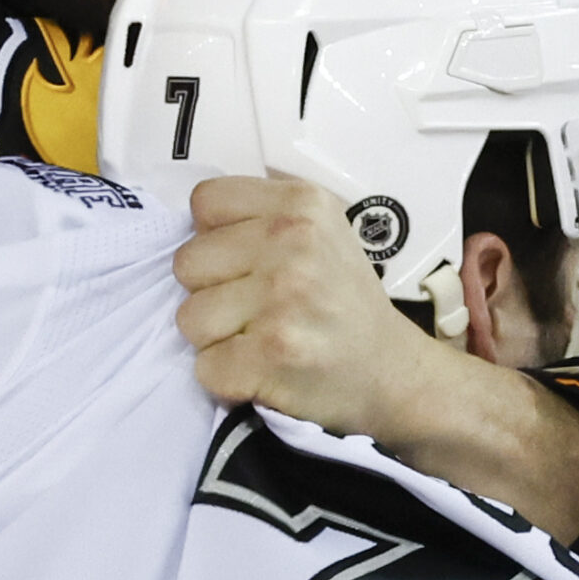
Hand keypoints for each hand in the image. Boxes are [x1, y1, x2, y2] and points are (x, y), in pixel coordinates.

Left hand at [170, 177, 444, 438]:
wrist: (391, 371)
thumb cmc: (343, 299)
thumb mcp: (321, 229)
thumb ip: (263, 211)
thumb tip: (197, 217)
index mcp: (302, 204)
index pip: (204, 201)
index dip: (213, 236)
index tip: (244, 260)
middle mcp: (292, 243)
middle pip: (187, 263)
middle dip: (210, 291)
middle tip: (254, 308)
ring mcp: (282, 300)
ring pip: (188, 318)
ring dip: (215, 338)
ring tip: (258, 339)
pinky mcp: (271, 355)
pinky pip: (204, 367)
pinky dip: (226, 378)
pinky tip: (262, 369)